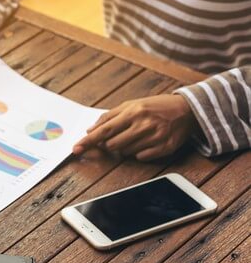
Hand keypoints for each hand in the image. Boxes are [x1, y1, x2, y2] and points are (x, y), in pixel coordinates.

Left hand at [73, 94, 198, 160]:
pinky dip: (140, 152)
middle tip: (120, 136)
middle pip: (112, 145)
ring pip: (125, 153)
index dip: (88, 141)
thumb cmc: (155, 107)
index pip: (104, 130)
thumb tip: (90, 130)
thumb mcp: (132, 105)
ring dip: (125, 147)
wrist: (187, 110)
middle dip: (110, 144)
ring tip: (137, 136)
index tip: (76, 149)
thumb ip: (109, 116)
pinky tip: (147, 141)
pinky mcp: (164, 148)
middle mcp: (143, 124)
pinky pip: (141, 158)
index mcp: (133, 112)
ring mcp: (155, 137)